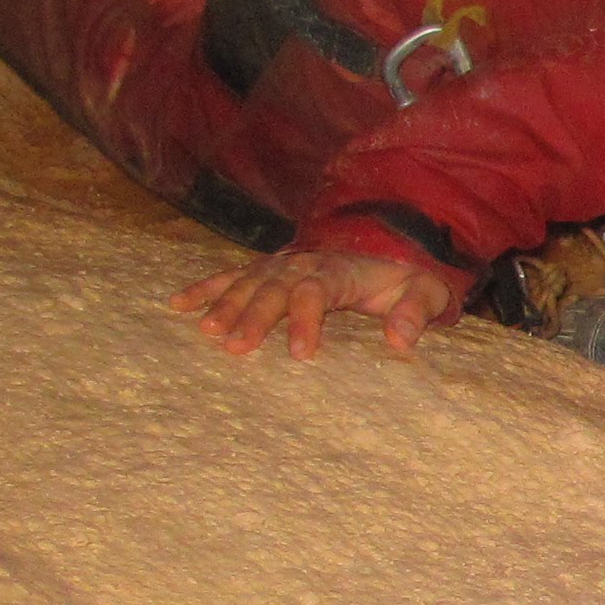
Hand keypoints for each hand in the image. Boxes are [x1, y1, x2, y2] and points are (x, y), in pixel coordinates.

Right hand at [169, 248, 454, 359]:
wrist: (389, 249)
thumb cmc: (407, 280)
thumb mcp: (427, 292)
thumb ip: (416, 312)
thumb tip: (401, 341)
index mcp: (341, 270)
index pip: (317, 291)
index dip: (306, 320)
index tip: (300, 354)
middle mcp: (305, 263)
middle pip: (275, 287)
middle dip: (255, 315)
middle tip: (235, 346)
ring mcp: (281, 264)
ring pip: (247, 281)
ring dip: (224, 304)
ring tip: (205, 332)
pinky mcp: (265, 269)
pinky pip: (230, 275)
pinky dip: (203, 288)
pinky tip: (176, 304)